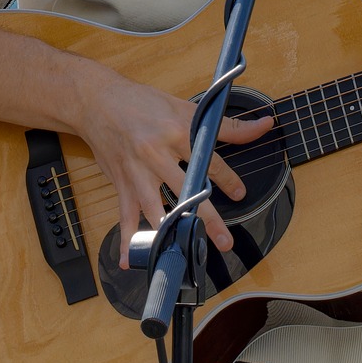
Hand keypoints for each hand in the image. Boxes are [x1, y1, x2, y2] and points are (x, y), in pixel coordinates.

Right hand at [70, 68, 273, 267]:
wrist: (97, 103)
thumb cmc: (142, 103)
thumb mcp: (184, 108)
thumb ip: (226, 125)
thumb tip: (264, 126)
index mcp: (175, 132)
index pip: (207, 160)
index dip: (227, 179)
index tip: (240, 194)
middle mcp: (156, 155)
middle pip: (185, 190)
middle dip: (205, 218)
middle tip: (223, 241)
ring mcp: (137, 173)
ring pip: (155, 208)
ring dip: (170, 233)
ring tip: (183, 255)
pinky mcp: (122, 184)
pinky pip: (125, 216)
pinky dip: (127, 239)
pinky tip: (130, 260)